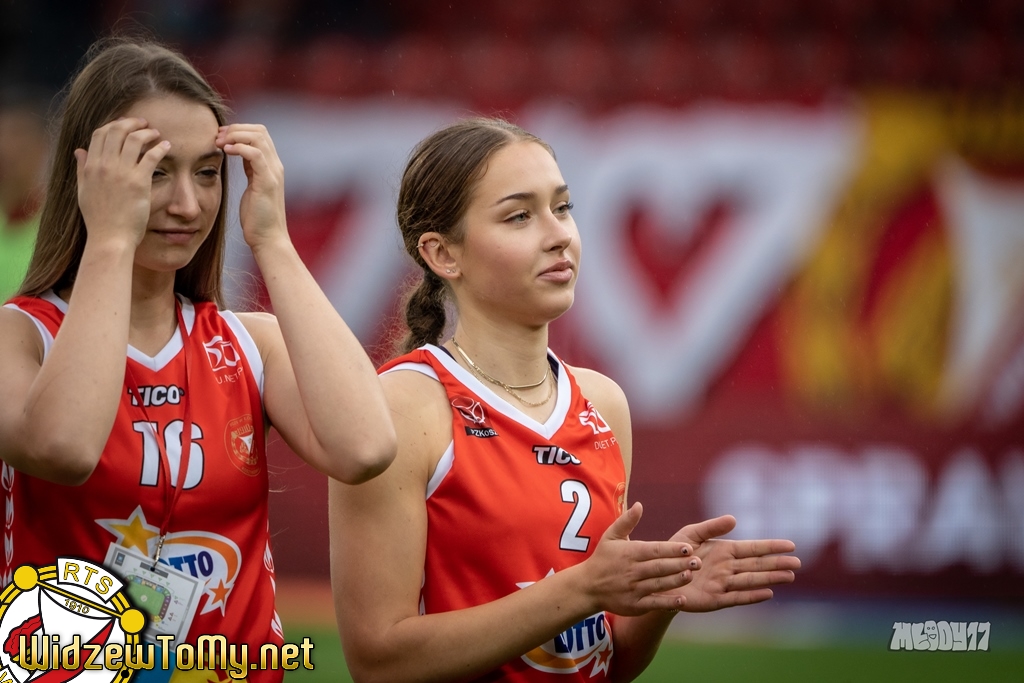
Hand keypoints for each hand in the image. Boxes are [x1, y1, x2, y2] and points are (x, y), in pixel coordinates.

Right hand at [74, 117, 168, 247]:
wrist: (110, 238)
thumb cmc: (99, 219)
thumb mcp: (84, 191)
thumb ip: (82, 169)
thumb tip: (78, 151)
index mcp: (90, 167)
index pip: (99, 134)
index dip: (113, 125)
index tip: (125, 125)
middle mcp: (104, 166)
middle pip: (116, 130)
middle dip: (131, 122)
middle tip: (144, 124)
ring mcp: (121, 173)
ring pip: (134, 139)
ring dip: (147, 132)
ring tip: (156, 134)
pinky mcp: (139, 182)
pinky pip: (151, 156)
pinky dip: (160, 147)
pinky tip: (166, 146)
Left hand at [216, 124, 286, 250]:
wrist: (268, 238)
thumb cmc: (257, 218)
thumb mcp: (253, 186)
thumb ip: (250, 169)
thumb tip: (237, 155)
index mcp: (271, 166)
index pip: (259, 134)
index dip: (239, 130)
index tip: (220, 138)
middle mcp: (275, 166)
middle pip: (260, 130)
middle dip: (235, 129)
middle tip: (217, 138)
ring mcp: (273, 172)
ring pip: (258, 137)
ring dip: (235, 135)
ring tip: (219, 143)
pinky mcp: (267, 181)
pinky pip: (255, 154)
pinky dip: (239, 147)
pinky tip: (225, 152)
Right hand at [580, 503, 699, 616]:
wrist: (587, 587)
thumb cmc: (602, 558)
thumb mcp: (611, 536)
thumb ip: (626, 521)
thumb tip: (639, 505)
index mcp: (630, 553)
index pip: (654, 550)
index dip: (671, 549)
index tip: (688, 547)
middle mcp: (632, 571)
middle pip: (660, 567)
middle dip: (679, 564)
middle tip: (698, 562)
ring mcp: (633, 589)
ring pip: (658, 584)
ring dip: (676, 581)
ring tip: (691, 575)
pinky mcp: (634, 605)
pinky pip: (653, 603)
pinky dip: (667, 602)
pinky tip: (682, 599)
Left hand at [668, 515, 799, 611]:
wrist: (657, 576)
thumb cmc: (674, 553)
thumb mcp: (691, 534)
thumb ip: (711, 527)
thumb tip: (734, 519)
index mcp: (724, 550)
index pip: (753, 548)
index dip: (771, 546)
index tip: (791, 545)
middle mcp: (728, 568)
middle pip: (757, 565)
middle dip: (777, 564)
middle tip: (798, 563)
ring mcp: (722, 584)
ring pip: (751, 580)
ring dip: (770, 579)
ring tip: (789, 576)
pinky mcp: (714, 599)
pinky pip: (736, 597)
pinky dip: (752, 595)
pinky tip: (768, 593)